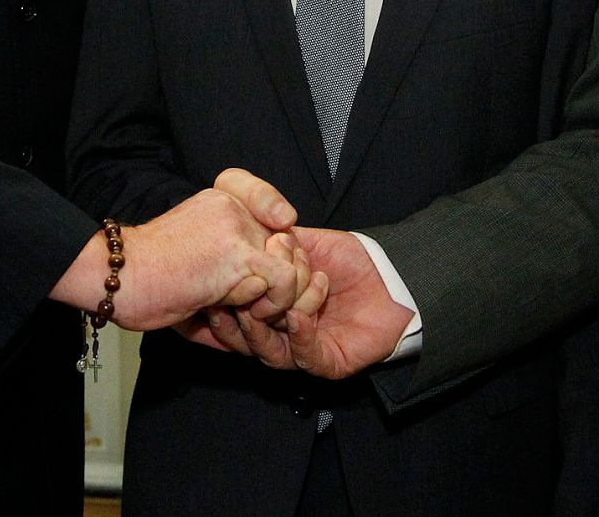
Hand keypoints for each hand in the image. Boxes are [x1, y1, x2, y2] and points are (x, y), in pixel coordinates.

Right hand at [52, 180, 305, 332]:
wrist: (116, 278)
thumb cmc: (144, 277)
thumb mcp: (191, 257)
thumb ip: (228, 262)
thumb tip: (261, 290)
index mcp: (219, 203)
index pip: (268, 202)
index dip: (278, 222)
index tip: (276, 239)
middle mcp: (233, 207)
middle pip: (288, 243)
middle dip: (283, 280)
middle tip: (258, 303)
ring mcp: (237, 228)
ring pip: (292, 263)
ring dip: (278, 296)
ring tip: (249, 309)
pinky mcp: (238, 256)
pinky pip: (283, 281)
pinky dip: (273, 304)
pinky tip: (246, 311)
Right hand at [179, 227, 411, 378]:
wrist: (394, 274)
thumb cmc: (351, 260)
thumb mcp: (306, 244)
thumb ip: (274, 243)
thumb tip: (242, 235)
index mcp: (273, 309)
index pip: (236, 313)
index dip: (218, 305)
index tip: (204, 288)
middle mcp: (283, 333)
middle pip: (245, 338)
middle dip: (230, 322)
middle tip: (220, 304)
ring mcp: (303, 350)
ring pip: (270, 352)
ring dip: (260, 331)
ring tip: (256, 310)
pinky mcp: (328, 363)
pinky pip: (305, 355)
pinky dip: (298, 336)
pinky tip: (296, 316)